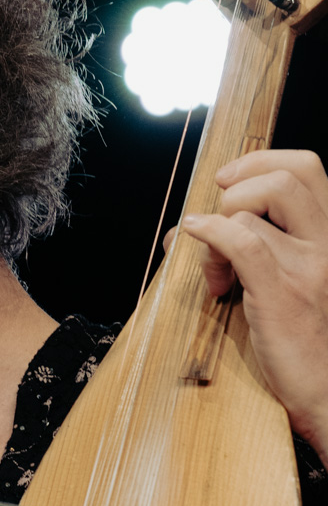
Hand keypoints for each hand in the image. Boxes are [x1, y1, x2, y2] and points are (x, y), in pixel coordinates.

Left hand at [176, 149, 327, 462]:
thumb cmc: (304, 343)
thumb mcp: (290, 283)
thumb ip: (257, 249)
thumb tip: (191, 227)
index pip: (307, 168)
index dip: (261, 162)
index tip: (229, 180)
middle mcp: (326, 245)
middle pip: (285, 176)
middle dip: (239, 186)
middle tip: (217, 213)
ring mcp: (307, 267)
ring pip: (253, 211)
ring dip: (218, 228)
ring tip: (216, 269)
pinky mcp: (282, 294)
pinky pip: (241, 242)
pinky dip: (209, 235)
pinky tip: (197, 245)